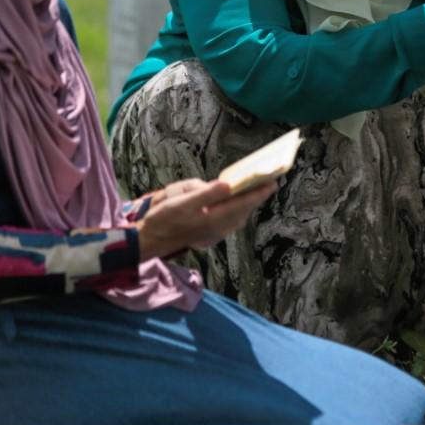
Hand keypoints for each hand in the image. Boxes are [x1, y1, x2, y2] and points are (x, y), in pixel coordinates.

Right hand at [134, 178, 276, 259]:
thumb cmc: (164, 218)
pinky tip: (234, 207)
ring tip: (256, 193)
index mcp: (213, 218)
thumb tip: (228, 185)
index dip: (258, 193)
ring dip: (247, 206)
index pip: (242, 204)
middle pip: (243, 211)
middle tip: (269, 184)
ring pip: (237, 218)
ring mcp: (213, 234)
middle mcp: (217, 228)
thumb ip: (206, 194)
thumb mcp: (182, 202)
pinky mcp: (208, 236)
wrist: (151, 241)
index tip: (272, 183)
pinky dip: (236, 213)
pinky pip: (229, 223)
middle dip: (256, 198)